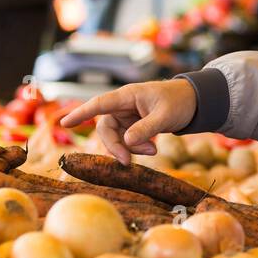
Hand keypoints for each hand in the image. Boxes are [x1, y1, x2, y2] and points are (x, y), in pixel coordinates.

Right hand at [59, 79, 197, 163]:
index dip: (81, 113)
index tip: (65, 122)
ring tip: (153, 150)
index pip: (99, 104)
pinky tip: (152, 148)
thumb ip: (146, 128)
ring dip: (131, 148)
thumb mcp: (164, 116)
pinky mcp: (132, 126)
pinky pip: (127, 141)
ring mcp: (126, 117)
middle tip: (127, 161)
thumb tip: (126, 141)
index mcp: (127, 96)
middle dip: (116, 146)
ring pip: (117, 138)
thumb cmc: (178, 102)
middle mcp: (122, 106)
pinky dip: (137, 148)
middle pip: (106, 128)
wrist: (193, 103)